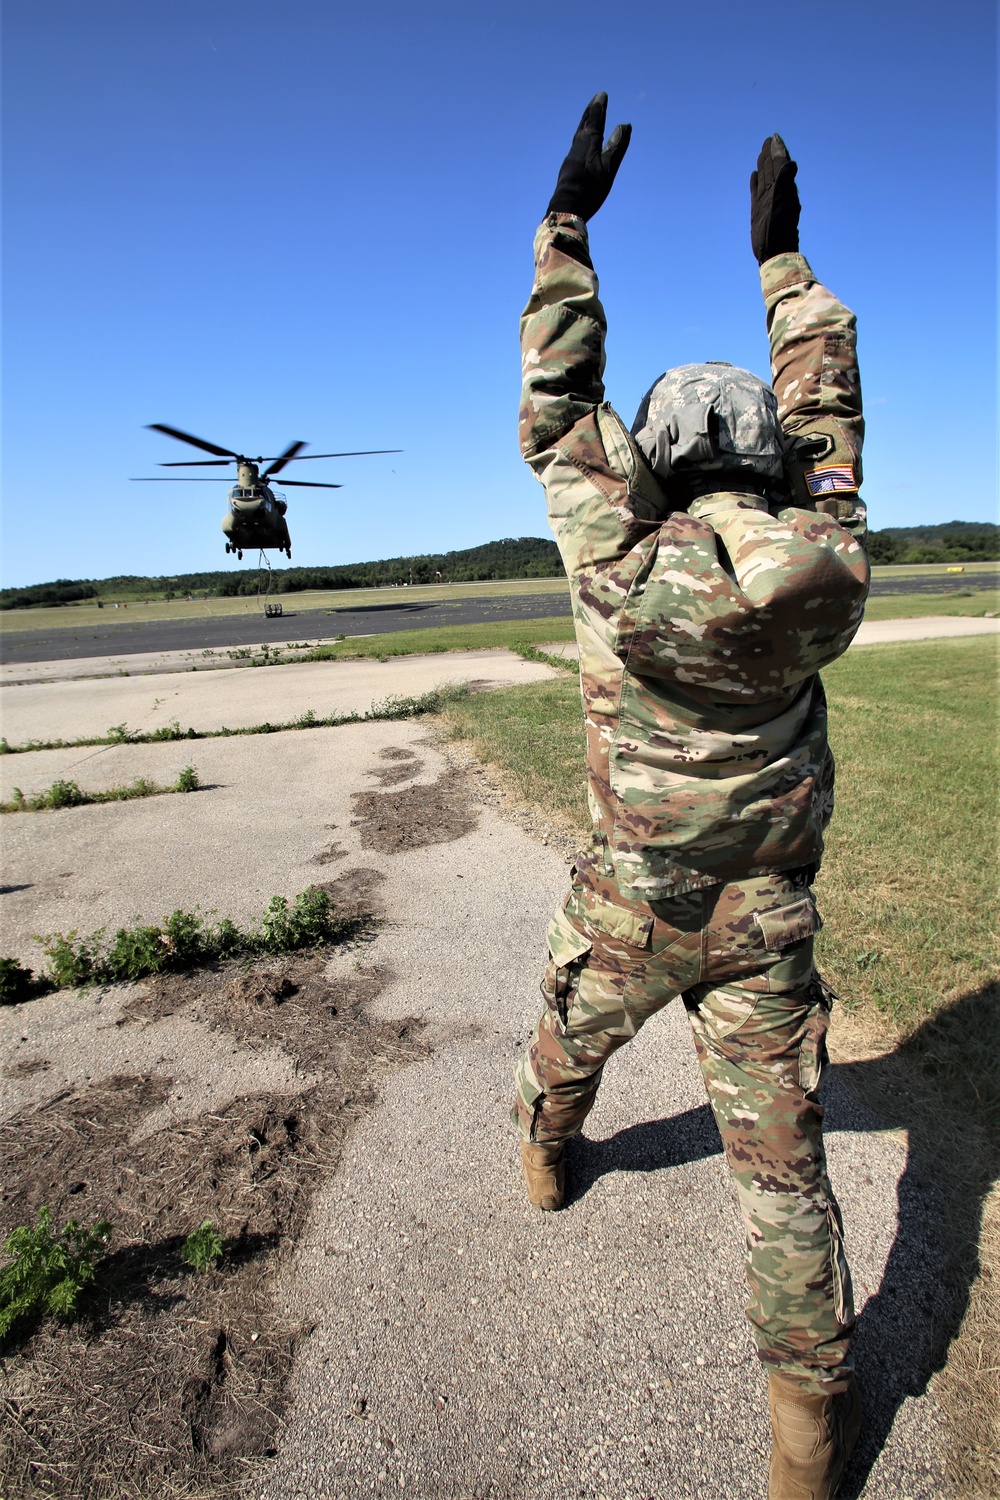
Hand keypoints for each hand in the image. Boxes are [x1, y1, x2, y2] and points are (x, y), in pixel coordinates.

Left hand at [547, 92, 631, 220]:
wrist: (566, 208)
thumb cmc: (590, 190)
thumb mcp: (608, 169)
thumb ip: (617, 147)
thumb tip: (624, 125)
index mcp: (588, 145)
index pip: (595, 121)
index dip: (599, 109)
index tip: (602, 95)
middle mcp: (577, 147)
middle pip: (584, 125)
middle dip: (591, 112)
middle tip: (595, 100)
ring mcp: (571, 157)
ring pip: (579, 135)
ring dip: (585, 123)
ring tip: (588, 117)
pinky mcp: (568, 167)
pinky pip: (576, 145)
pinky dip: (581, 137)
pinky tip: (581, 143)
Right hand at [750, 134, 800, 263]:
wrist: (774, 251)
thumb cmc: (780, 231)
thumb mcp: (783, 205)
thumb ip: (786, 183)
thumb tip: (791, 163)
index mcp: (782, 189)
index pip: (780, 164)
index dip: (778, 151)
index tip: (775, 137)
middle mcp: (775, 192)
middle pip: (773, 169)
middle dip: (771, 154)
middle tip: (769, 140)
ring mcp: (766, 201)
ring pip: (765, 178)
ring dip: (764, 165)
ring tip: (762, 153)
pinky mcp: (758, 211)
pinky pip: (756, 192)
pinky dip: (755, 182)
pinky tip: (754, 175)